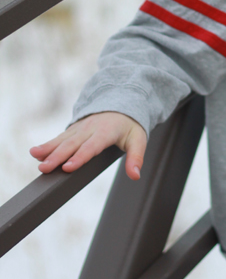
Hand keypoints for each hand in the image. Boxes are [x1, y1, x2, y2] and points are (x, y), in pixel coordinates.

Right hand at [30, 111, 146, 180]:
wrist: (122, 102)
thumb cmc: (130, 125)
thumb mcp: (138, 139)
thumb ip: (136, 157)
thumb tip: (135, 175)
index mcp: (106, 131)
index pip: (92, 146)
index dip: (80, 157)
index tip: (67, 168)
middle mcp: (91, 128)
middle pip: (73, 144)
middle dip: (58, 156)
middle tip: (44, 169)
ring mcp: (81, 127)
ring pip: (63, 139)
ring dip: (48, 149)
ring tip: (35, 158)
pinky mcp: (74, 129)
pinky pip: (60, 137)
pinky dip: (47, 144)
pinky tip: (35, 152)